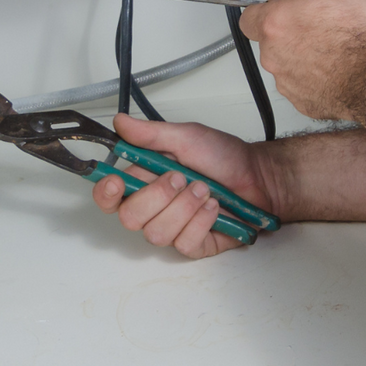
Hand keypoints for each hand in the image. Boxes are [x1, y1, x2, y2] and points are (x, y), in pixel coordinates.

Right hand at [91, 113, 275, 258]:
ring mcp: (173, 228)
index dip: (106, 194)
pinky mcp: (193, 244)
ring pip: (156, 233)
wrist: (259, 176)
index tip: (117, 182)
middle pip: (129, 218)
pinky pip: (184, 242)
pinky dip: (202, 220)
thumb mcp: (188, 136)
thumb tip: (120, 122)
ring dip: (185, 207)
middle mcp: (154, 208)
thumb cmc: (224, 156)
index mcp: (145, 180)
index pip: (109, 196)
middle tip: (182, 177)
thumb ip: (152, 134)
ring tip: (205, 189)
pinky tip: (214, 206)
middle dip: (157, 196)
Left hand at [238, 0, 365, 121]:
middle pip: (270, 41)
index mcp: (274, 25)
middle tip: (319, 27)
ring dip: (302, 56)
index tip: (281, 11)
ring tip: (333, 50)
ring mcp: (286, 82)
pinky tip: (336, 69)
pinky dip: (314, 77)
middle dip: (289, 34)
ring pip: (286, 64)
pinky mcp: (301, 101)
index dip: (266, 12)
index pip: (248, 17)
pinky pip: (302, 85)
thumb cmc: (358, 36)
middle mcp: (273, 55)